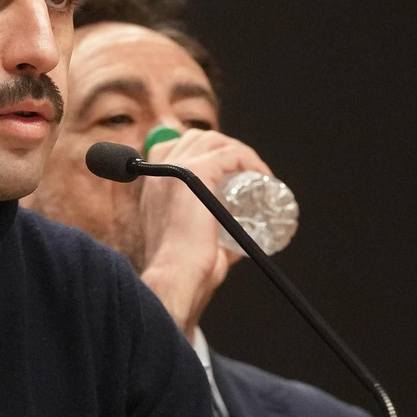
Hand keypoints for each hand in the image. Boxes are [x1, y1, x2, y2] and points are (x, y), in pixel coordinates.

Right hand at [138, 129, 272, 335]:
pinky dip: (249, 160)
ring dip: (239, 152)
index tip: (229, 173)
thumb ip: (211, 237)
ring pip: (212, 141)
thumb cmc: (183, 272)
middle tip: (247, 174)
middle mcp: (161, 175)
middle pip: (195, 139)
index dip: (204, 154)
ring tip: (257, 174)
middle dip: (225, 150)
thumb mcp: (192, 245)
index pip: (173, 150)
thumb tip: (236, 239)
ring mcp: (177, 170)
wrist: (177, 277)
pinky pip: (229, 153)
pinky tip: (262, 176)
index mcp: (154, 189)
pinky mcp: (196, 173)